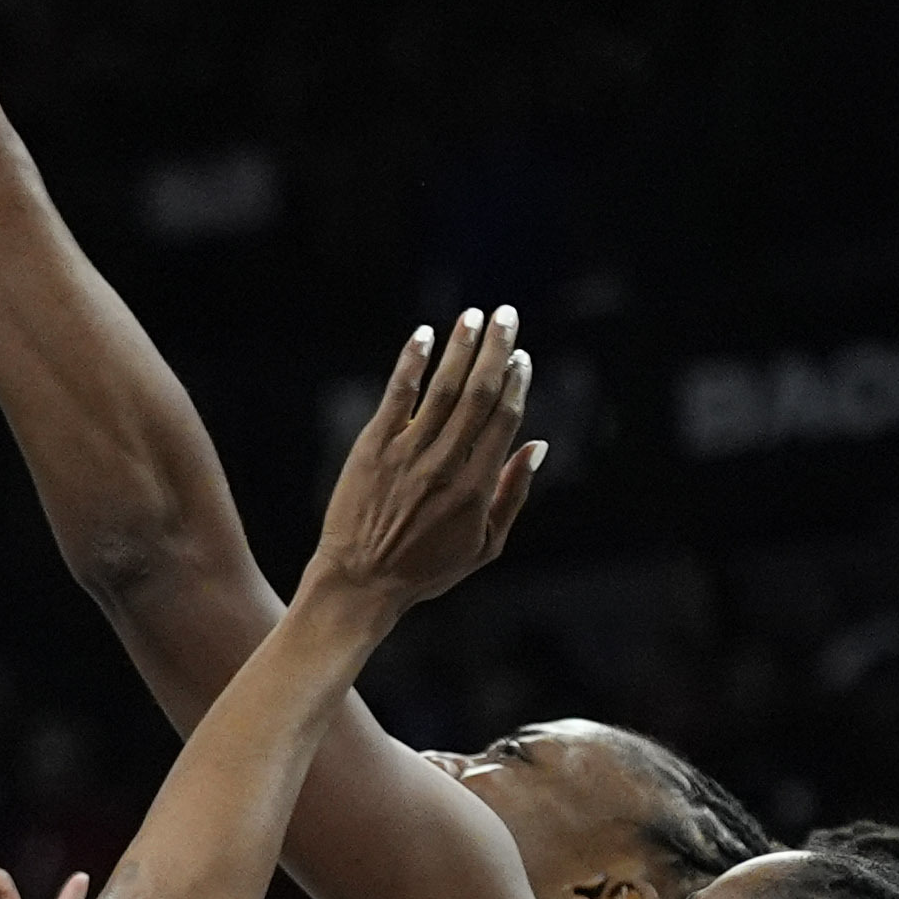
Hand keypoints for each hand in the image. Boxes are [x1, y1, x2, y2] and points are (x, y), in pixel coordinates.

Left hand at [303, 308, 543, 613]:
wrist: (360, 582)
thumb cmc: (424, 569)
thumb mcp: (484, 546)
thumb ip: (513, 494)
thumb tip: (538, 446)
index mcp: (476, 489)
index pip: (503, 421)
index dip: (517, 384)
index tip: (522, 357)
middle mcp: (445, 465)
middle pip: (478, 395)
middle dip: (496, 351)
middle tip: (507, 316)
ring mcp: (407, 454)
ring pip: (441, 389)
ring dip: (460, 348)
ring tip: (473, 316)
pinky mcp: (372, 448)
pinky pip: (396, 396)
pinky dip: (412, 362)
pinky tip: (424, 335)